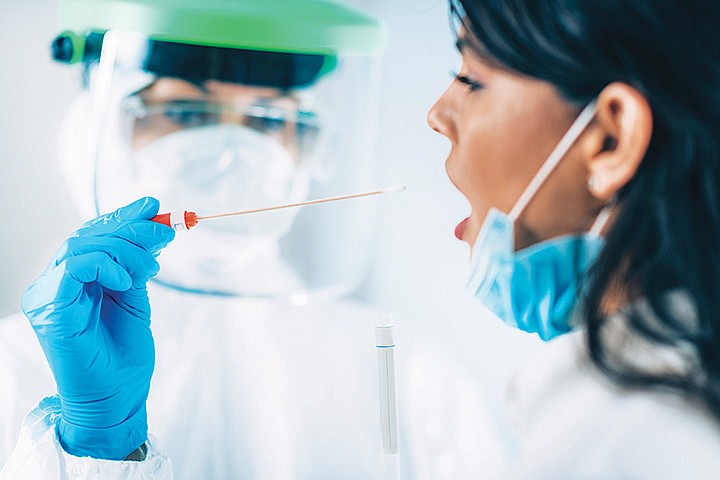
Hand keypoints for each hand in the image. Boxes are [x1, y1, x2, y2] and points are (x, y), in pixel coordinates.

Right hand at [21, 197, 174, 459]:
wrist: (117, 397)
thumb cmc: (124, 356)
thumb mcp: (136, 299)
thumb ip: (137, 266)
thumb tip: (154, 228)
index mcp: (76, 280)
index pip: (94, 236)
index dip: (123, 217)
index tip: (155, 206)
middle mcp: (57, 283)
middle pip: (88, 235)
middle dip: (131, 228)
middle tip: (166, 231)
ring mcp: (48, 294)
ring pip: (82, 245)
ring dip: (126, 248)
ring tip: (153, 266)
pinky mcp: (49, 308)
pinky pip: (74, 267)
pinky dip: (105, 265)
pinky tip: (127, 280)